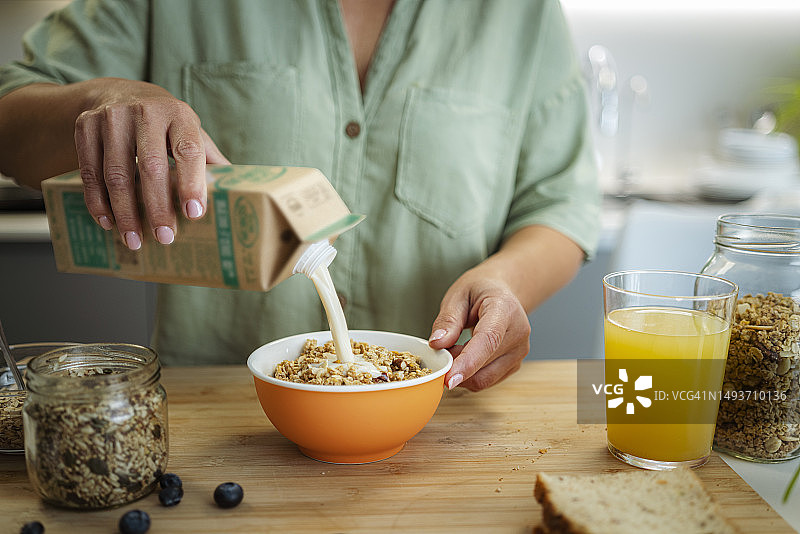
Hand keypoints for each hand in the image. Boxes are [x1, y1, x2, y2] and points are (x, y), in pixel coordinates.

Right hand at [74, 78, 228, 248]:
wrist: (118, 92)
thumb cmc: (165, 122)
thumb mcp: (190, 131)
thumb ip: (210, 159)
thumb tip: (237, 191)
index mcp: (179, 115)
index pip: (188, 151)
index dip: (191, 183)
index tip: (194, 213)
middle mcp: (145, 112)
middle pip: (151, 167)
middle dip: (157, 207)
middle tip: (164, 237)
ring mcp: (111, 118)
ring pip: (116, 174)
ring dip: (124, 212)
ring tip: (134, 240)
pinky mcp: (85, 126)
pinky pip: (89, 171)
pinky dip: (97, 201)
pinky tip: (108, 222)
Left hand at [428, 270, 530, 391]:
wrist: (502, 293)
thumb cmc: (479, 291)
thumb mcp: (457, 296)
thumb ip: (447, 320)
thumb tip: (437, 345)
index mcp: (505, 309)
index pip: (488, 340)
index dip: (468, 362)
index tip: (449, 379)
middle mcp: (518, 333)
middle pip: (484, 365)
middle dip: (455, 365)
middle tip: (441, 348)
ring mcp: (519, 352)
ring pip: (484, 379)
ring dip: (462, 372)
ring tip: (454, 349)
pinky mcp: (514, 365)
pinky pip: (487, 380)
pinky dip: (470, 374)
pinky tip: (465, 355)